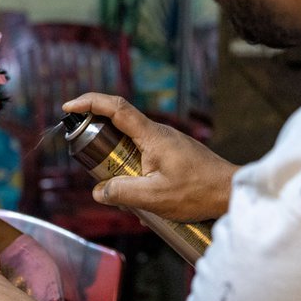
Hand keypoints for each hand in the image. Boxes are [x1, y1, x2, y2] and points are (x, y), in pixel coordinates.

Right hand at [62, 93, 238, 221]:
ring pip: (130, 143)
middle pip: (118, 122)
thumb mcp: (155, 197)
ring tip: (122, 191)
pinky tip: (142, 198)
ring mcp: (166, 141)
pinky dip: (134, 169)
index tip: (68, 107)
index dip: (89, 103)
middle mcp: (158, 132)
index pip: (115, 108)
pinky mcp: (172, 153)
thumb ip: (122, 193)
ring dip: (118, 161)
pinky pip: (143, 154)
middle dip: (98, 138)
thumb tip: (98, 191)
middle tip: (89, 161)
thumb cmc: (198, 192)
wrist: (232, 193)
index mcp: (151, 135)